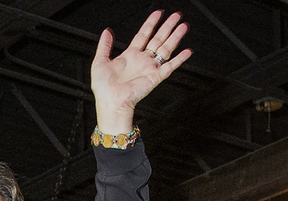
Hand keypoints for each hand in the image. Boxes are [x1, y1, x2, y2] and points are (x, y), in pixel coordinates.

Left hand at [91, 11, 191, 133]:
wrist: (110, 101)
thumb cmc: (104, 87)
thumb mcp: (100, 61)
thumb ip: (104, 45)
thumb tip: (107, 31)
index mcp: (130, 56)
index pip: (143, 35)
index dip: (151, 23)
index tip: (158, 13)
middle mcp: (142, 61)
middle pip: (158, 39)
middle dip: (167, 26)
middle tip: (177, 15)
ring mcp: (150, 68)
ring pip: (166, 49)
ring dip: (175, 37)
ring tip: (183, 26)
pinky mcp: (155, 77)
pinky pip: (170, 66)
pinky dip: (179, 59)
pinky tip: (187, 51)